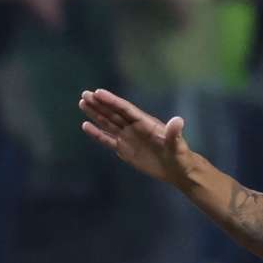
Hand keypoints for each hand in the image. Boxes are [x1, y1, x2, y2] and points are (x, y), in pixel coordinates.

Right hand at [76, 89, 191, 185]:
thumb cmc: (180, 155)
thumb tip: (178, 120)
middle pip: (113, 113)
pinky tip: (86, 126)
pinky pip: (107, 140)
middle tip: (84, 94)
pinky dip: (96, 133)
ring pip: (108, 123)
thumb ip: (174, 133)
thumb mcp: (177, 145)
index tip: (98, 93)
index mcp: (145, 123)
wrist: (177, 169)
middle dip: (99, 104)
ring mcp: (128, 137)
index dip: (112, 101)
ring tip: (82, 103)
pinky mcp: (124, 149)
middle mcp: (134, 127)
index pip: (125, 109)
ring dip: (96, 113)